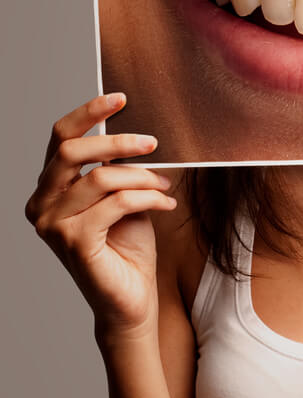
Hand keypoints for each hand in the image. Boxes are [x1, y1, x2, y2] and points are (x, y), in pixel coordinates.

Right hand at [25, 94, 176, 340]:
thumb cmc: (128, 249)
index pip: (60, 139)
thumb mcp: (124, 198)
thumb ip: (118, 170)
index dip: (88, 114)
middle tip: (153, 143)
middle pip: (71, 152)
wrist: (131, 299)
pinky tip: (166, 205)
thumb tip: (138, 136)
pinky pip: (116, 204)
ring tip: (164, 187)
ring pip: (100, 178)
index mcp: (49, 190)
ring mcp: (53, 225)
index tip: (120, 98)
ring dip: (141, 177)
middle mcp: (42, 205)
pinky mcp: (74, 242)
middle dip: (116, 141)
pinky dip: (147, 199)